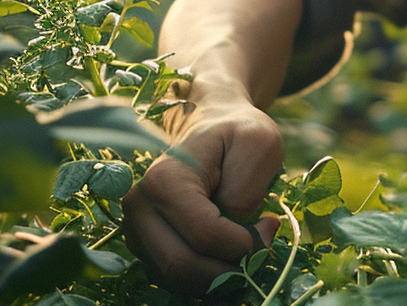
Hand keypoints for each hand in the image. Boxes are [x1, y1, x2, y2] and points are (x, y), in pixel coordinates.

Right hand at [122, 101, 284, 294]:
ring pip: (176, 280)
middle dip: (230, 270)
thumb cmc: (238, 133)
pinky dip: (207, 279)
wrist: (211, 125)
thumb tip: (234, 229)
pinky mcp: (145, 246)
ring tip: (248, 247)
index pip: (204, 236)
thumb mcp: (260, 145)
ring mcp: (137, 229)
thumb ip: (247, 189)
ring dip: (219, 278)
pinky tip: (229, 254)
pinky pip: (175, 280)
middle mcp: (140, 207)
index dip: (243, 244)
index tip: (269, 225)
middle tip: (262, 246)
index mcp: (163, 180)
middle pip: (182, 266)